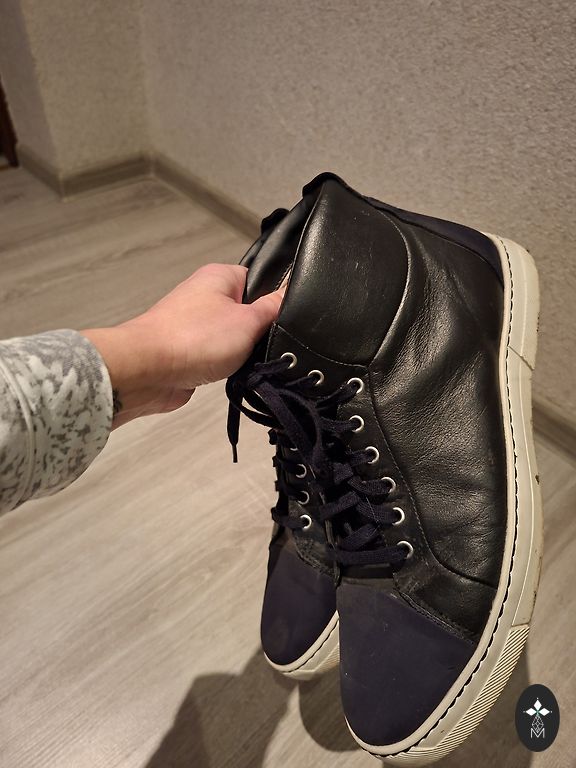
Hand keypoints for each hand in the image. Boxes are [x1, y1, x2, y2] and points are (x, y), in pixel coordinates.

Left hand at [82, 264, 282, 426]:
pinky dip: (226, 366)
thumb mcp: (248, 321)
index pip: (260, 280)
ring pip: (234, 337)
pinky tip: (231, 374)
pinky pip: (219, 357)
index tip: (284, 318)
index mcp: (220, 276)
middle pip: (248, 312)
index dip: (275, 300)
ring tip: (244, 361)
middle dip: (259, 331)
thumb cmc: (193, 338)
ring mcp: (195, 324)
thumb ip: (274, 308)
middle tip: (265, 344)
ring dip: (242, 353)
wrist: (147, 371)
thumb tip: (290, 294)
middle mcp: (205, 296)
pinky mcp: (189, 351)